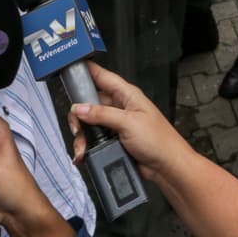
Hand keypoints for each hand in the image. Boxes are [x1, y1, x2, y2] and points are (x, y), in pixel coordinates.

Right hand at [67, 62, 189, 181]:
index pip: (103, 76)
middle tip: (78, 129)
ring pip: (89, 123)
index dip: (87, 71)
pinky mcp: (113, 140)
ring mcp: (115, 124)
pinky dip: (86, 146)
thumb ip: (102, 114)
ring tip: (82, 148)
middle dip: (79, 116)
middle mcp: (119, 107)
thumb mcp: (129, 123)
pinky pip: (94, 139)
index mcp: (127, 95)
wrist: (167, 167)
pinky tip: (83, 154)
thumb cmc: (158, 140)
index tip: (70, 70)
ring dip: (82, 135)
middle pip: (89, 103)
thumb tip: (79, 108)